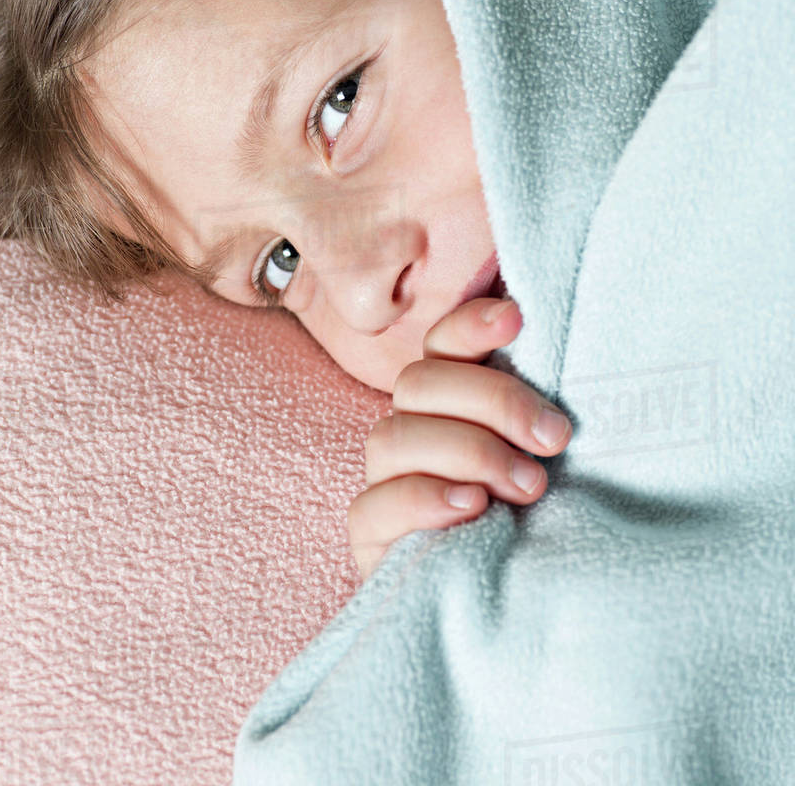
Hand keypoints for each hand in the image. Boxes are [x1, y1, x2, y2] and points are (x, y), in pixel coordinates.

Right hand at [347, 296, 571, 582]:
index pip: (441, 343)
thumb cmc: (545, 519)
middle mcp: (411, 430)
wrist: (521, 608)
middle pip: (420, 384)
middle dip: (493, 402)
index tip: (517, 318)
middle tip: (554, 439)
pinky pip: (372, 506)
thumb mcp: (551, 457)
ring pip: (394, 437)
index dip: (470, 325)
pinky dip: (423, 499)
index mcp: (450, 400)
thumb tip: (552, 338)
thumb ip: (543, 412)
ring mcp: (385, 482)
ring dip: (469, 452)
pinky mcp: (372, 539)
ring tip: (529, 486)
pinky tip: (473, 506)